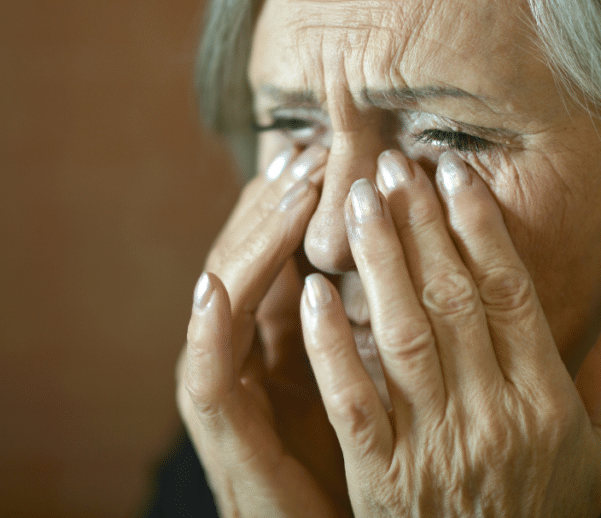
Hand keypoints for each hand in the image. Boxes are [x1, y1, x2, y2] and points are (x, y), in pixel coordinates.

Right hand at [176, 145, 351, 517]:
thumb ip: (356, 309)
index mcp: (274, 331)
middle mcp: (239, 348)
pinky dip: (207, 330)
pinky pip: (207, 377)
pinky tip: (214, 288)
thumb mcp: (358, 368)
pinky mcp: (221, 431)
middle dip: (275, 204)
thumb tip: (394, 239)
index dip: (300, 198)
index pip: (279, 248)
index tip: (327, 148)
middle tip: (304, 150)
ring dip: (249, 245)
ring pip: (223, 300)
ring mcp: (223, 385)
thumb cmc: (348, 451)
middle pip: (249, 258)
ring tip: (278, 194)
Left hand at [299, 150, 600, 516]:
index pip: (511, 294)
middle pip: (452, 300)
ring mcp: (433, 445)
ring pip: (402, 336)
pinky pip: (352, 399)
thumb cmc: (546, 509)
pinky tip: (313, 290)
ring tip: (357, 200)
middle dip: (421, 225)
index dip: (480, 228)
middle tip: (393, 165)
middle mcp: (492, 415)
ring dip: (378, 262)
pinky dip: (331, 343)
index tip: (453, 173)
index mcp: (546, 401)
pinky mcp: (380, 475)